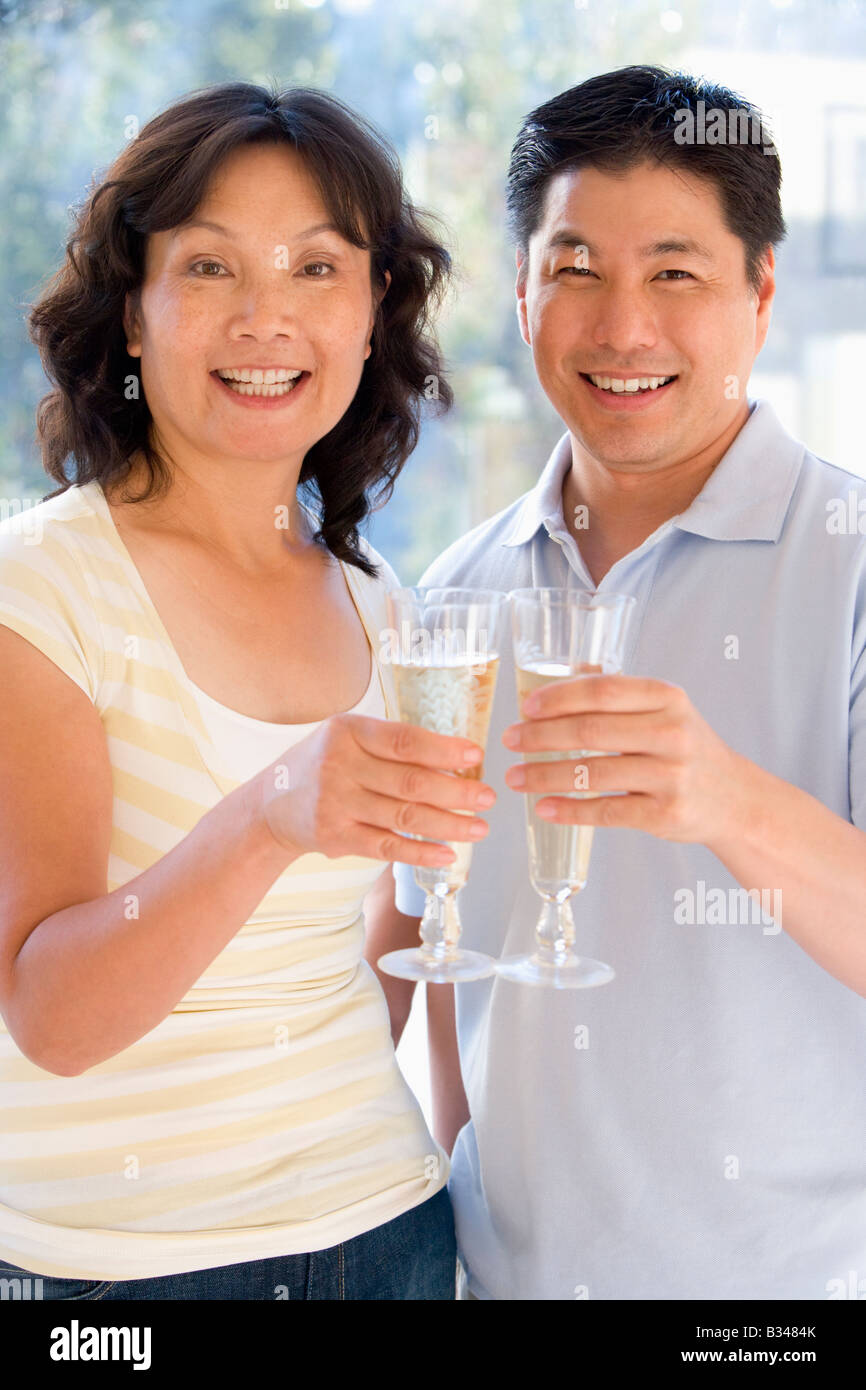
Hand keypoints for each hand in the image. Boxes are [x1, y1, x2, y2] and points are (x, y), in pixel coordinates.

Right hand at [255, 713, 494, 865]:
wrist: (271, 806)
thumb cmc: (323, 765)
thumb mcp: (348, 739)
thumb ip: (390, 744)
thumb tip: (455, 758)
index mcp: (348, 731)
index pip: (404, 740)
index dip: (443, 749)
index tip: (476, 754)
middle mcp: (339, 765)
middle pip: (410, 781)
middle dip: (456, 791)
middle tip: (488, 798)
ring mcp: (336, 803)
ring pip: (404, 816)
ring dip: (448, 824)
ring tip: (479, 827)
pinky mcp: (335, 836)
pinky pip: (386, 847)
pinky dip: (420, 852)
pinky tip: (447, 854)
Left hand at [502, 674, 744, 845]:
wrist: (735, 800)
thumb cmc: (687, 749)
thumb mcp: (666, 711)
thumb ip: (621, 693)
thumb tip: (569, 672)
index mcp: (668, 698)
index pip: (603, 690)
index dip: (558, 697)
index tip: (525, 707)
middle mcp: (672, 733)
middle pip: (591, 730)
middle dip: (540, 736)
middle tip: (510, 741)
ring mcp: (670, 776)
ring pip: (593, 773)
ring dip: (544, 775)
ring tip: (515, 777)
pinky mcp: (666, 814)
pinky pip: (606, 811)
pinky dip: (569, 810)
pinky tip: (544, 808)